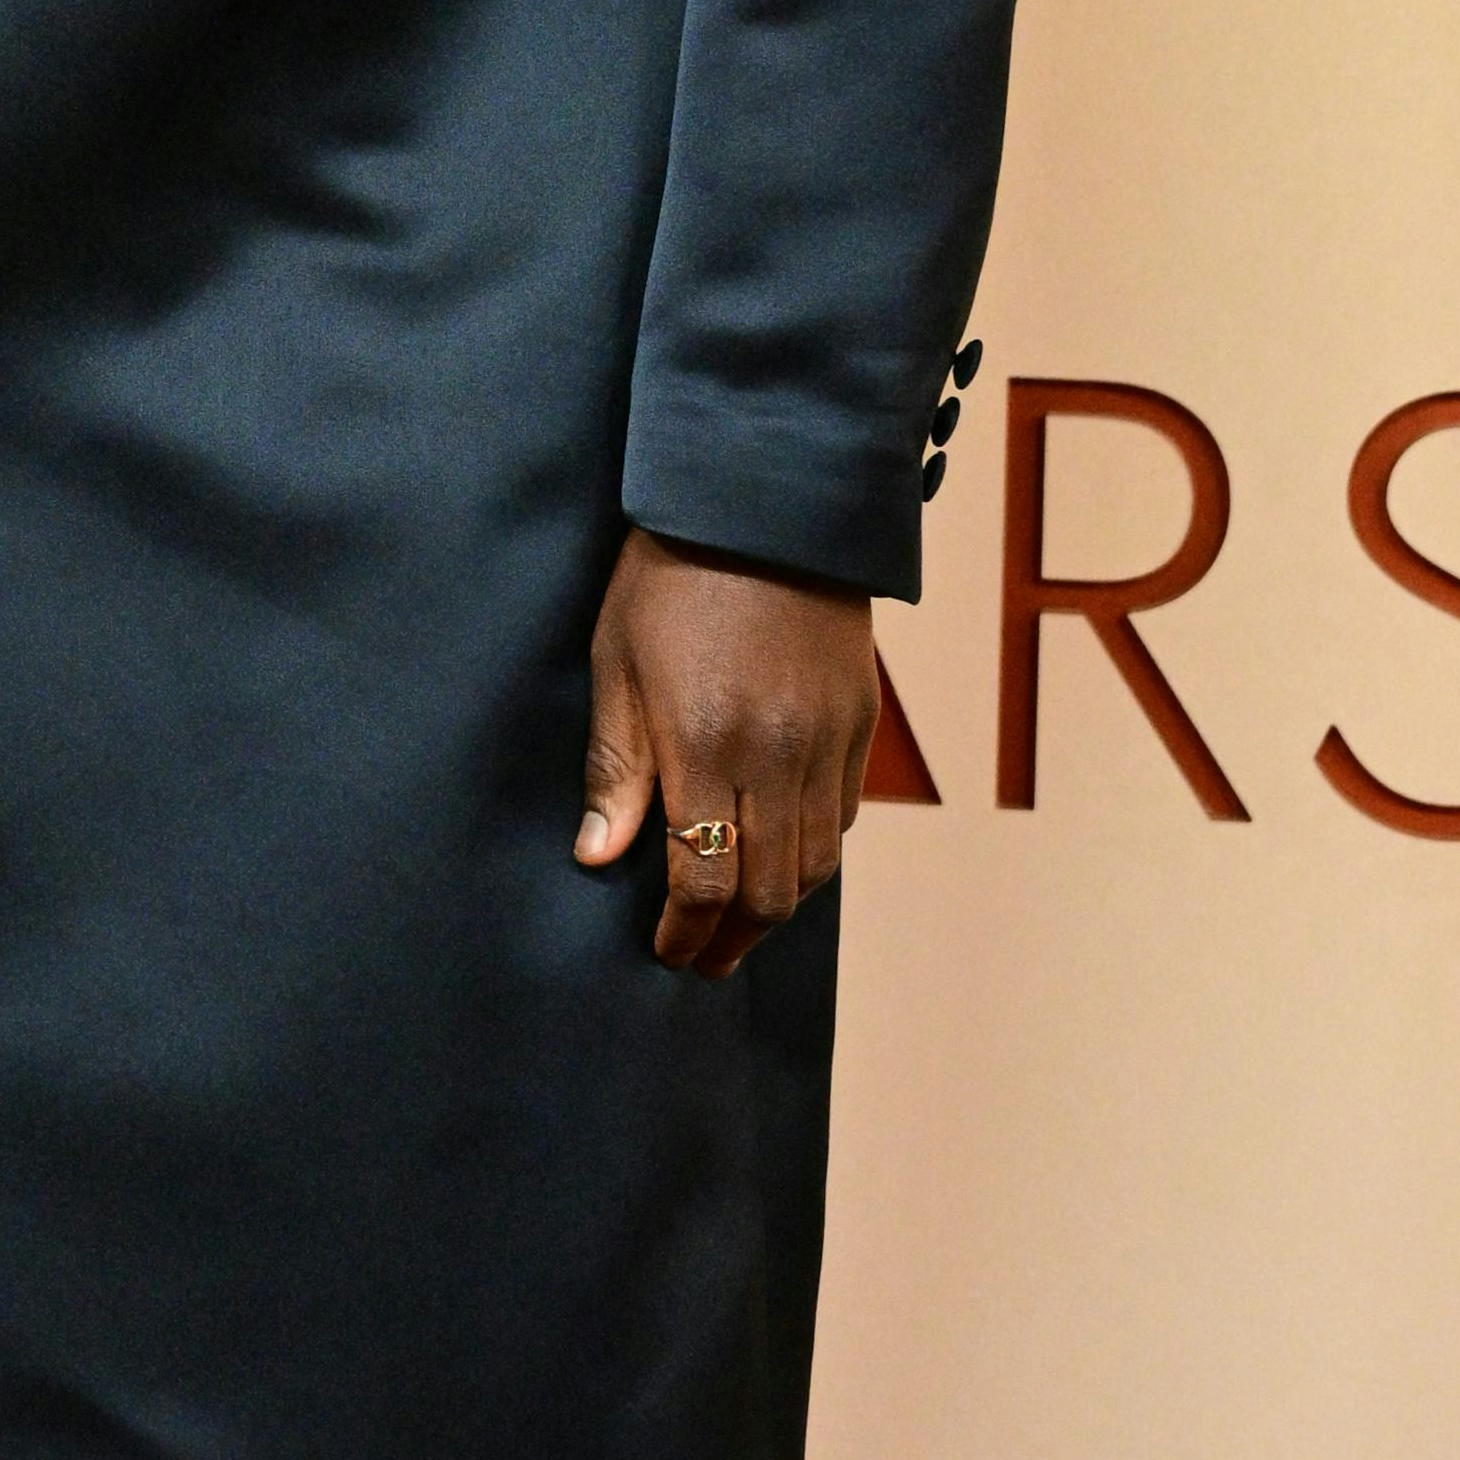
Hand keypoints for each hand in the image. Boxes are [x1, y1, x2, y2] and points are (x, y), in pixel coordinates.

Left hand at [577, 529, 877, 976]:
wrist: (764, 500)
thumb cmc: (668, 575)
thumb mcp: (617, 664)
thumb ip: (615, 767)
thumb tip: (599, 858)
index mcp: (705, 743)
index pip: (703, 880)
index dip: (685, 933)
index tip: (665, 952)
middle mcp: (777, 754)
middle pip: (770, 892)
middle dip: (732, 939)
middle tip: (701, 960)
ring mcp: (828, 739)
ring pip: (820, 865)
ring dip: (777, 907)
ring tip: (739, 923)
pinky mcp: (860, 719)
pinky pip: (846, 814)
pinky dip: (816, 851)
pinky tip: (781, 853)